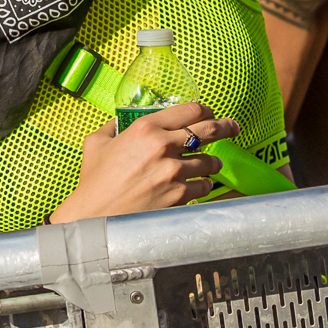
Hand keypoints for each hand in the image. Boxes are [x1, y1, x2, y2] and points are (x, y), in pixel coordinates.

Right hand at [50, 103, 241, 222]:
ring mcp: (174, 172)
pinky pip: (205, 186)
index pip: (190, 110)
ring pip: (211, 161)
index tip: (210, 114)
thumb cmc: (94, 181)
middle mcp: (163, 146)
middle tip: (233, 128)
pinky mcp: (179, 195)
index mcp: (145, 128)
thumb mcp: (96, 143)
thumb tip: (120, 120)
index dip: (205, 110)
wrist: (96, 216)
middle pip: (209, 130)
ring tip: (212, 164)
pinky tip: (198, 185)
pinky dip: (204, 185)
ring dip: (213, 162)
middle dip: (226, 127)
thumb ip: (112, 127)